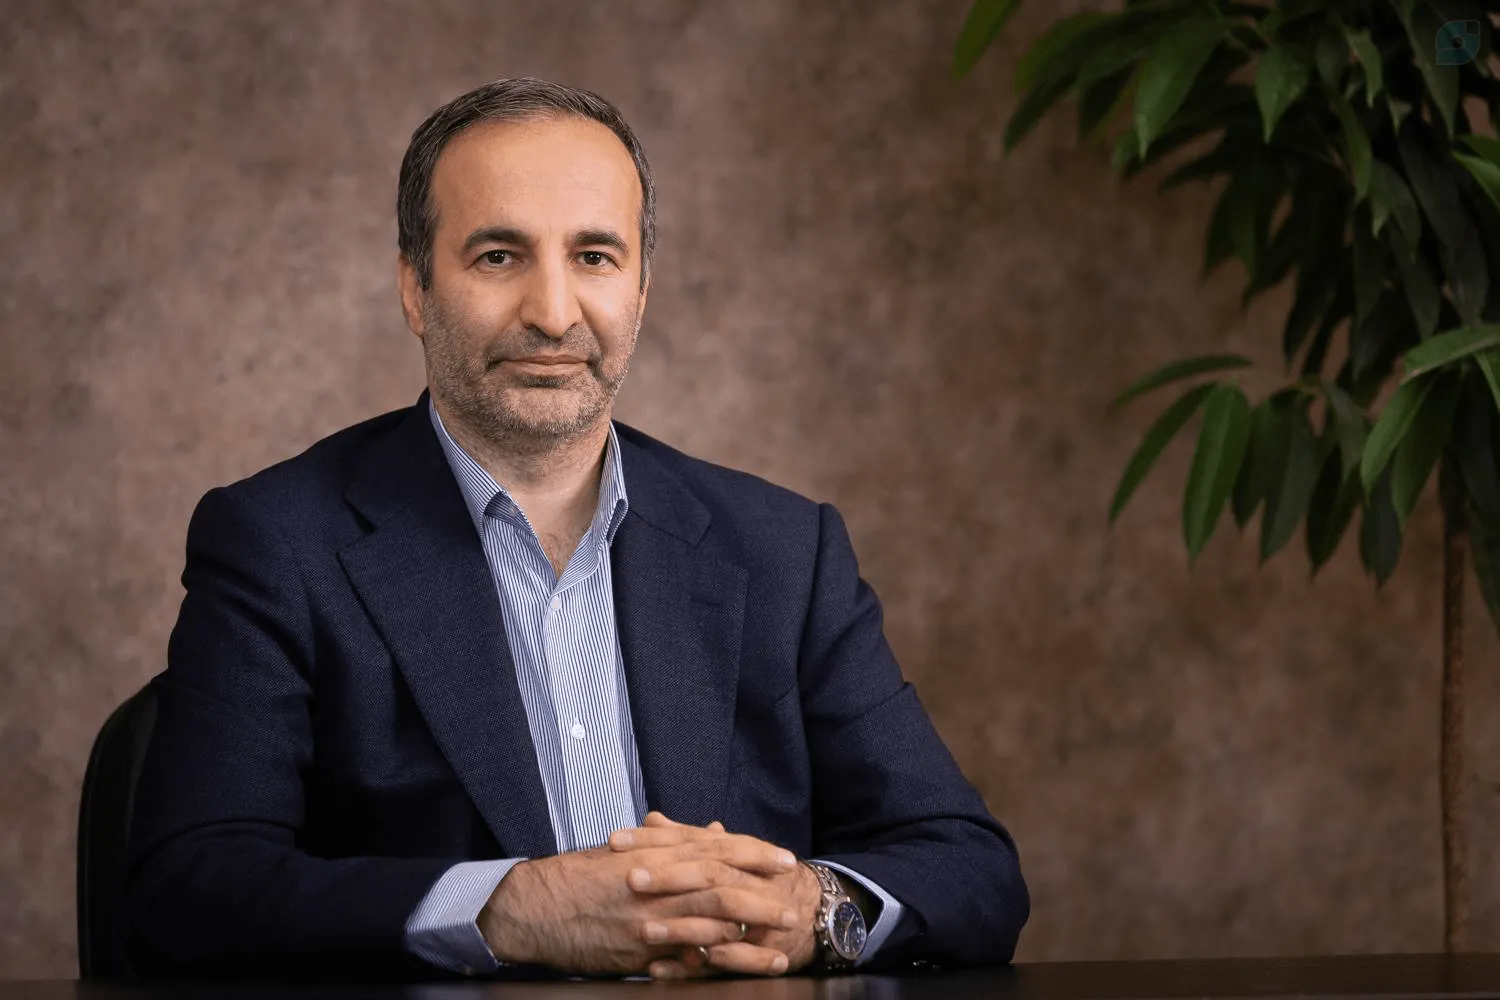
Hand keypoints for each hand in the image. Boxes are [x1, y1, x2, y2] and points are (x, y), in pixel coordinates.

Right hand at [478, 822, 801, 977]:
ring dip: (749, 935)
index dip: (754, 853)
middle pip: (721, 886)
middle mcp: (655, 884)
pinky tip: (736, 964)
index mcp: (654, 852)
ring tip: (780, 943)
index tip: (784, 858)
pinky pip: (681, 956)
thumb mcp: (627, 850)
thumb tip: (712, 835)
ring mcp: (647, 920)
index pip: (715, 849)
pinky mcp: (636, 952)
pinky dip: (712, 959)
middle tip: (794, 903)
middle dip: (762, 895)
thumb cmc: (579, 876)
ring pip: (708, 924)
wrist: (534, 908)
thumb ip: (672, 842)